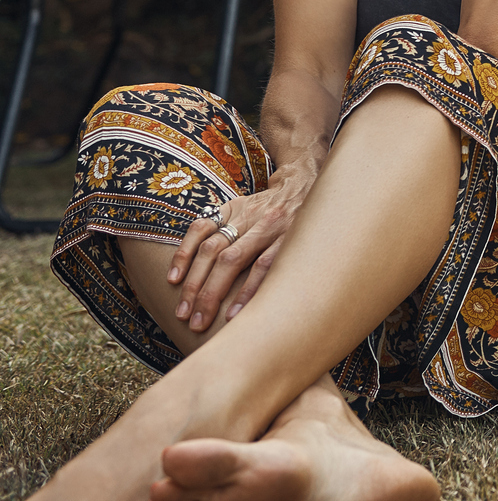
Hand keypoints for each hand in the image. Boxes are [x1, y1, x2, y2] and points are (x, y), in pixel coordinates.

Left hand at [167, 175, 308, 331]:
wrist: (315, 186)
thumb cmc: (276, 207)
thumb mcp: (247, 206)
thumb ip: (223, 227)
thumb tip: (193, 266)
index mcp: (235, 208)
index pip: (200, 229)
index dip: (183, 256)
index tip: (172, 283)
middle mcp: (250, 216)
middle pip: (212, 251)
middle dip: (195, 286)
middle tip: (185, 316)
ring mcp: (271, 227)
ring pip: (233, 259)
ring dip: (213, 293)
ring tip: (202, 321)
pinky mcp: (291, 239)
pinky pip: (264, 266)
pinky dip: (247, 290)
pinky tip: (236, 312)